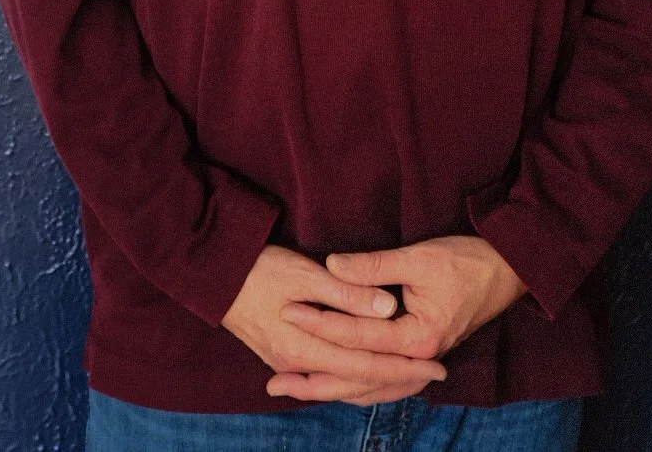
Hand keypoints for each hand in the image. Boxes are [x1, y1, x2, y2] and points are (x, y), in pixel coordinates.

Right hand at [220, 244, 447, 405]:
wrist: (212, 276)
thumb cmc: (258, 267)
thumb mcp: (304, 273)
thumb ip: (347, 293)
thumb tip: (388, 309)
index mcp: (306, 347)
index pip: (367, 366)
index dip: (405, 368)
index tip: (438, 367)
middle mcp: (298, 365)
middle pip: (359, 383)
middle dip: (400, 381)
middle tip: (437, 375)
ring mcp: (288, 365)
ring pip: (344, 385)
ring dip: (380, 382)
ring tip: (414, 378)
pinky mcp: (283, 358)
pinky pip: (328, 378)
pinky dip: (355, 379)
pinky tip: (370, 376)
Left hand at [267, 235, 526, 404]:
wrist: (509, 270)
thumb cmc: (467, 259)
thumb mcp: (419, 257)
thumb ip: (374, 265)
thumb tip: (331, 265)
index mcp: (417, 337)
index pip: (356, 336)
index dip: (319, 322)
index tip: (286, 311)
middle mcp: (419, 358)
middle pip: (358, 378)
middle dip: (314, 377)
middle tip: (274, 378)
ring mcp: (422, 362)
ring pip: (370, 387)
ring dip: (331, 388)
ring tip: (294, 388)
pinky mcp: (422, 357)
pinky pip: (383, 382)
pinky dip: (357, 385)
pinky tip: (336, 385)